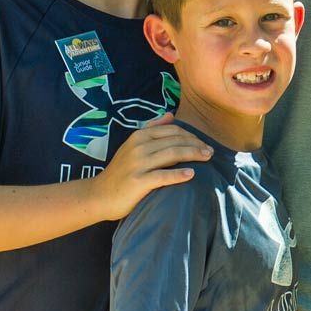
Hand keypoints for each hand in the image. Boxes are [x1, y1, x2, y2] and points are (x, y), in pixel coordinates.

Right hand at [94, 114, 212, 219]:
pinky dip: (178, 174)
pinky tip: (191, 174)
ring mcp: (137, 164)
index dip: (191, 135)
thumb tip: (170, 114)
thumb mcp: (133, 146)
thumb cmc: (121, 172)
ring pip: (172, 154)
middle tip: (211, 151)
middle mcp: (138, 147)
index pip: (172, 130)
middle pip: (175, 141)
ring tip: (207, 158)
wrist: (99, 195)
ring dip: (193, 154)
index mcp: (139, 137)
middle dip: (196, 144)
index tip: (203, 143)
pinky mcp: (138, 182)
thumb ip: (151, 129)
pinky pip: (162, 176)